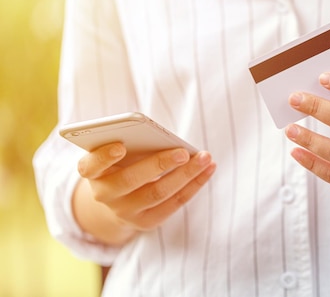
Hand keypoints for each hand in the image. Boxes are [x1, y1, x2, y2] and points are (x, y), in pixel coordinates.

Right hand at [75, 143, 215, 242]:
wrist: (118, 199)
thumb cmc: (122, 163)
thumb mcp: (119, 153)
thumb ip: (131, 142)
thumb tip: (163, 138)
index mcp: (92, 173)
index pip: (90, 166)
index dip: (104, 157)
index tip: (120, 146)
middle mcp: (104, 195)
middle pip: (131, 180)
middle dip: (159, 165)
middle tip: (183, 152)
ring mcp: (124, 212)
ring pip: (158, 193)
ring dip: (186, 174)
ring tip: (205, 158)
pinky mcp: (146, 222)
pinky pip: (174, 203)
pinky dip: (194, 184)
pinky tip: (208, 169)